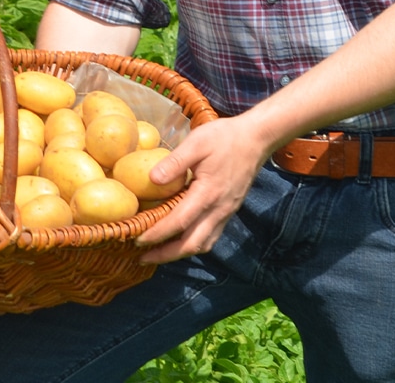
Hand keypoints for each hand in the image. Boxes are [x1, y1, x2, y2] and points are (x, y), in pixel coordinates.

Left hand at [135, 115, 266, 263]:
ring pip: (203, 244)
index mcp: (208, 193)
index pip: (179, 222)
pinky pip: (211, 235)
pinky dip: (194, 243)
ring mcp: (226, 212)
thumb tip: (151, 180)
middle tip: (144, 257)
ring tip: (159, 252)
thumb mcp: (197, 142)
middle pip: (192, 243)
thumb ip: (175, 162)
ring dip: (180, 252)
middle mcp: (219, 209)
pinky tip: (181, 238)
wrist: (256, 139)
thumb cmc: (224, 137)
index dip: (157, 234)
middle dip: (167, 254)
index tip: (138, 239)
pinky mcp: (229, 209)